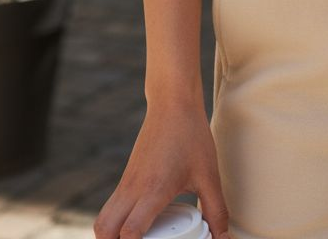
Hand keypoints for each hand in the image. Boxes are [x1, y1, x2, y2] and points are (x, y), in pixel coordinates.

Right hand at [93, 99, 228, 238]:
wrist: (172, 103)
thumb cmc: (190, 135)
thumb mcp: (209, 175)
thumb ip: (216, 211)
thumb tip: (224, 238)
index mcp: (153, 190)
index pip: (129, 232)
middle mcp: (133, 188)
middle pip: (104, 229)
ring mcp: (126, 182)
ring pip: (103, 218)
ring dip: (110, 235)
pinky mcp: (127, 177)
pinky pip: (112, 206)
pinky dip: (116, 221)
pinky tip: (140, 222)